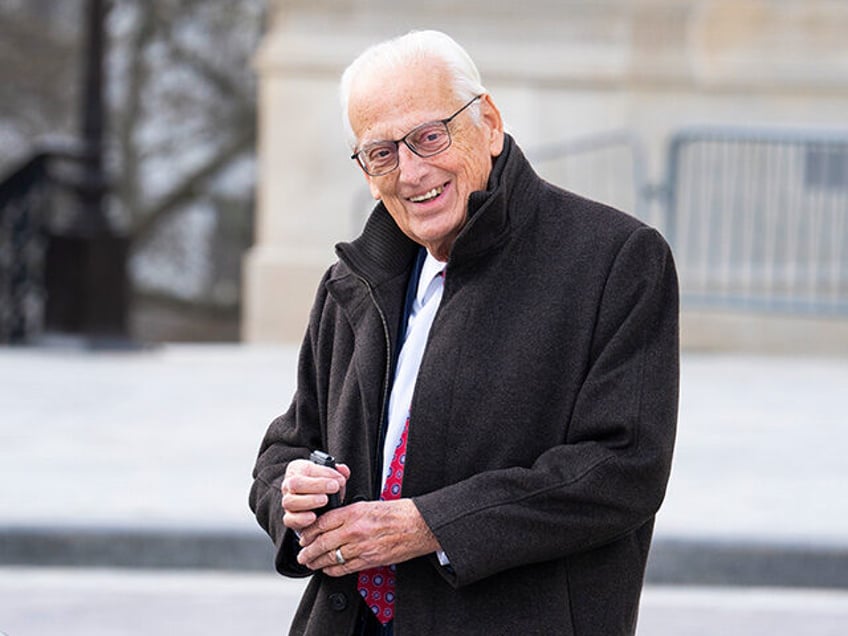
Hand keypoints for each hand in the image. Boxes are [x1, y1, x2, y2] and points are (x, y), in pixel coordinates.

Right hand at [280, 459, 349, 532]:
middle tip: (334, 487)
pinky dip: (301, 519)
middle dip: (316, 485)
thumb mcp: (329, 476)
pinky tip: (313, 517)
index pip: (306, 468)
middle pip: (295, 483)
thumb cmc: (321, 487)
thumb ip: (337, 472)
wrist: (313, 503)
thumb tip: (343, 470)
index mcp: (297, 469)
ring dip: (309, 501)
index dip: (324, 472)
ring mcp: (287, 502)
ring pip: (290, 501)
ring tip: (325, 500)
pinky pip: (289, 519)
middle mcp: (288, 485)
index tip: (339, 479)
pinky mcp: (289, 518)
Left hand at [295, 499, 440, 576]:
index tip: (304, 536)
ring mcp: (361, 546)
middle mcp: (354, 529)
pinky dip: (333, 570)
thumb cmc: (399, 513)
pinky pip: (345, 568)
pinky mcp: (369, 560)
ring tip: (310, 563)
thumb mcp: (370, 504)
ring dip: (317, 562)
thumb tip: (334, 521)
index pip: (322, 523)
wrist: (419, 525)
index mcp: (354, 512)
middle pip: (322, 542)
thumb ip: (350, 513)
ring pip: (331, 557)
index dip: (309, 532)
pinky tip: (327, 569)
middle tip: (301, 554)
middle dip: (308, 550)